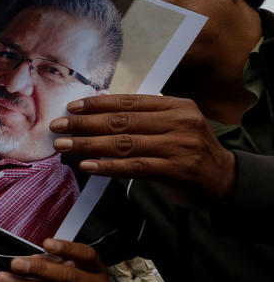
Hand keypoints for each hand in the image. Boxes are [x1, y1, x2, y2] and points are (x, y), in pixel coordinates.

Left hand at [0, 238, 111, 281]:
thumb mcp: (63, 272)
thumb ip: (49, 263)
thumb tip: (29, 261)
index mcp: (98, 270)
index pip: (87, 255)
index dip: (67, 248)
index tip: (46, 243)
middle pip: (68, 277)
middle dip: (38, 269)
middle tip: (15, 263)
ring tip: (3, 279)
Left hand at [50, 94, 234, 200]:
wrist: (223, 179)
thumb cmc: (188, 150)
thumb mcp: (172, 125)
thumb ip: (142, 116)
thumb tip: (98, 106)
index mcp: (176, 106)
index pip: (129, 102)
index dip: (97, 104)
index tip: (71, 108)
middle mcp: (179, 122)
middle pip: (122, 121)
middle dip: (85, 124)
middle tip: (58, 126)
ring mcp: (178, 146)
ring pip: (125, 144)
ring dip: (89, 145)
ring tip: (63, 146)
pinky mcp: (176, 170)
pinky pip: (134, 167)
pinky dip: (108, 167)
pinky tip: (87, 166)